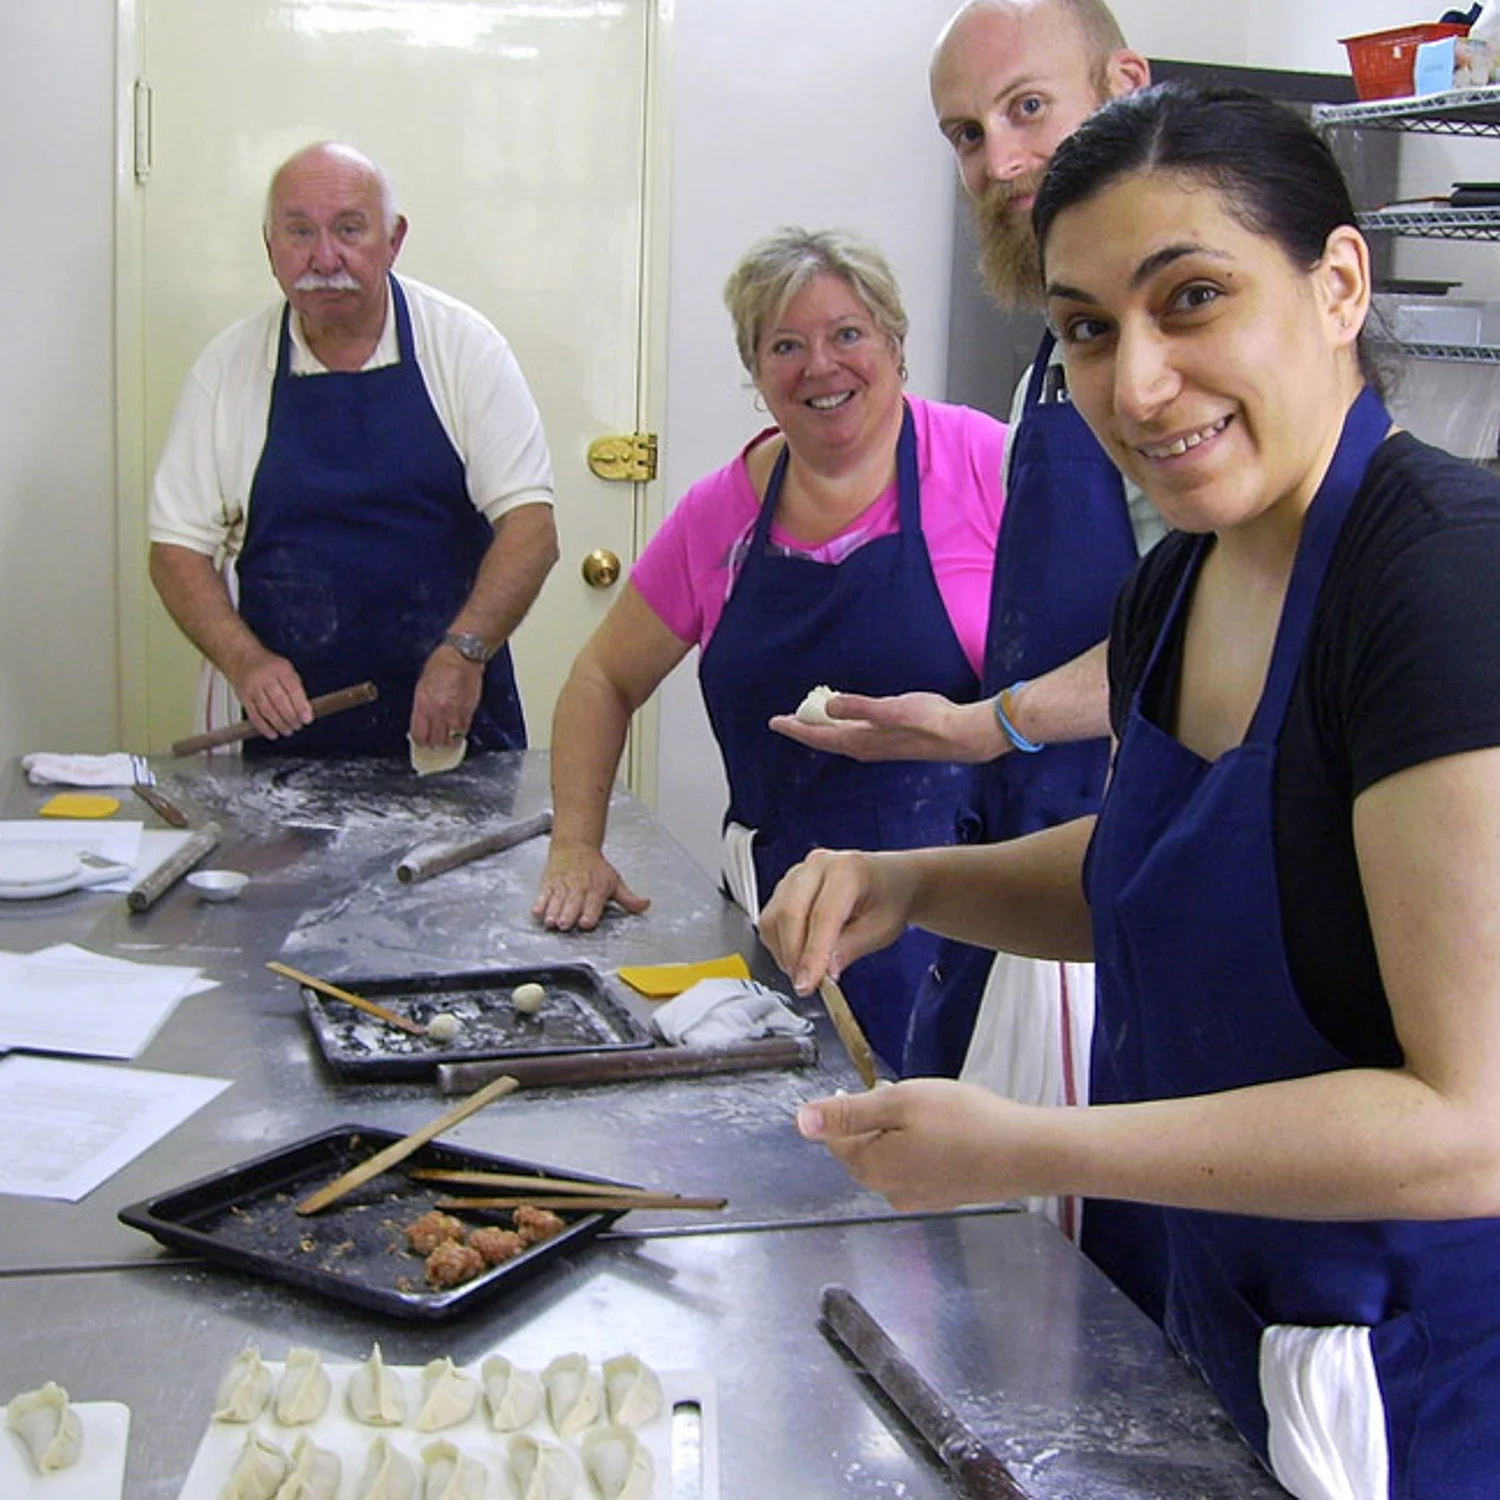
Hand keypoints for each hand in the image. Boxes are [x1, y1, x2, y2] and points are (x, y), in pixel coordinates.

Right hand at [231, 652, 313, 738]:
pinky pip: (254, 715)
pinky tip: (272, 733)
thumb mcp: (286, 670)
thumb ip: (296, 689)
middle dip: (291, 717)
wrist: (241, 658)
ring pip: (267, 710)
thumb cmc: (268, 666)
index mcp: (280, 669)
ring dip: (279, 724)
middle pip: (279, 701)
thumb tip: (306, 711)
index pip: (293, 689)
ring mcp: (252, 687)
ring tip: (288, 731)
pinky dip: (264, 727)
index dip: (301, 706)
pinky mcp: (243, 697)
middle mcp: (265, 677)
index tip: (307, 719)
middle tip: (297, 725)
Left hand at [410, 648, 483, 748]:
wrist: (462, 656)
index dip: (419, 741)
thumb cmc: (441, 664)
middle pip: (436, 740)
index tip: (421, 742)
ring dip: (448, 741)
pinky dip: (460, 733)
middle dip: (434, 743)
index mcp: (423, 703)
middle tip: (434, 743)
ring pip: (451, 739)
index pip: (419, 733)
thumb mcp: (422, 685)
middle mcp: (439, 710)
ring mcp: (455, 712)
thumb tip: (423, 722)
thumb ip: (422, 706)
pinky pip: (464, 730)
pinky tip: (457, 730)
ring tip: (446, 739)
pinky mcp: (469, 710)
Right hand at [533, 840, 649, 929]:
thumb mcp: (615, 881)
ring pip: (556, 901)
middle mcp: (579, 887)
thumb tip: (645, 905)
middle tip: (564, 924)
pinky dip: (540, 904)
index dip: (589, 915)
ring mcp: (562, 886)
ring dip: (553, 912)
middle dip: (568, 915)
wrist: (575, 846)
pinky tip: (538, 912)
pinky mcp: (548, 884)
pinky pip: (543, 895)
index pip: (592, 905)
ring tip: (551, 922)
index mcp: (597, 889)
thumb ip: (629, 899)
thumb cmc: (596, 868)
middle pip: (572, 904)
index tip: (585, 923)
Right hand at [758, 848, 915, 994]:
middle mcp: (818, 865)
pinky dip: (779, 943)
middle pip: (790, 912)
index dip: (812, 954)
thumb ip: (850, 949)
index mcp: (847, 870)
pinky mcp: (785, 886)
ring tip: (804, 971)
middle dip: (793, 955)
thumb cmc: (889, 899)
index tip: (807, 984)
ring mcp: (798, 874)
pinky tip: (797, 955)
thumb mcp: (881, 930)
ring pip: (774, 916)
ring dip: (784, 951)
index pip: (821, 916)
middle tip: (805, 984)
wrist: (890, 881)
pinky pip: (770, 918)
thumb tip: (824, 973)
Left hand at [768, 692, 1004, 763]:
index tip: (775, 722)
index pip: (819, 735)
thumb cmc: (930, 720)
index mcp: (861, 741)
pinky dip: (840, 727)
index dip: (795, 728)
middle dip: (803, 729)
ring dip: (821, 730)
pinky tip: (843, 719)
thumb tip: (829, 705)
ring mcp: (876, 747)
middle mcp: (864, 748)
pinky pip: (853, 736)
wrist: (961, 735)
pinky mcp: (888, 742)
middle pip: (824, 740)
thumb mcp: (892, 709)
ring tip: (807, 718)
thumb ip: (859, 707)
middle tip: (783, 720)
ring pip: (838, 739)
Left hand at [796, 1078, 1036, 1210]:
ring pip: (891, 1159)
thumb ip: (848, 1113)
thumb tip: (801, 1122)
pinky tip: (948, 1133)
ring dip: (899, 1135)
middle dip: (874, 1123)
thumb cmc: (965, 1121)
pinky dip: (923, 1148)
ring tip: (929, 1112)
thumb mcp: (899, 1102)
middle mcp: (891, 1191)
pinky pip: (917, 1168)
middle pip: (863, 1152)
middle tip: (904, 1097)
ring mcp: (920, 1198)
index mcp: (872, 1167)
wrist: (1025, 1152)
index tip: (873, 1089)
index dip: (848, 1109)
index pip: (836, 1139)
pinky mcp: (945, 1196)